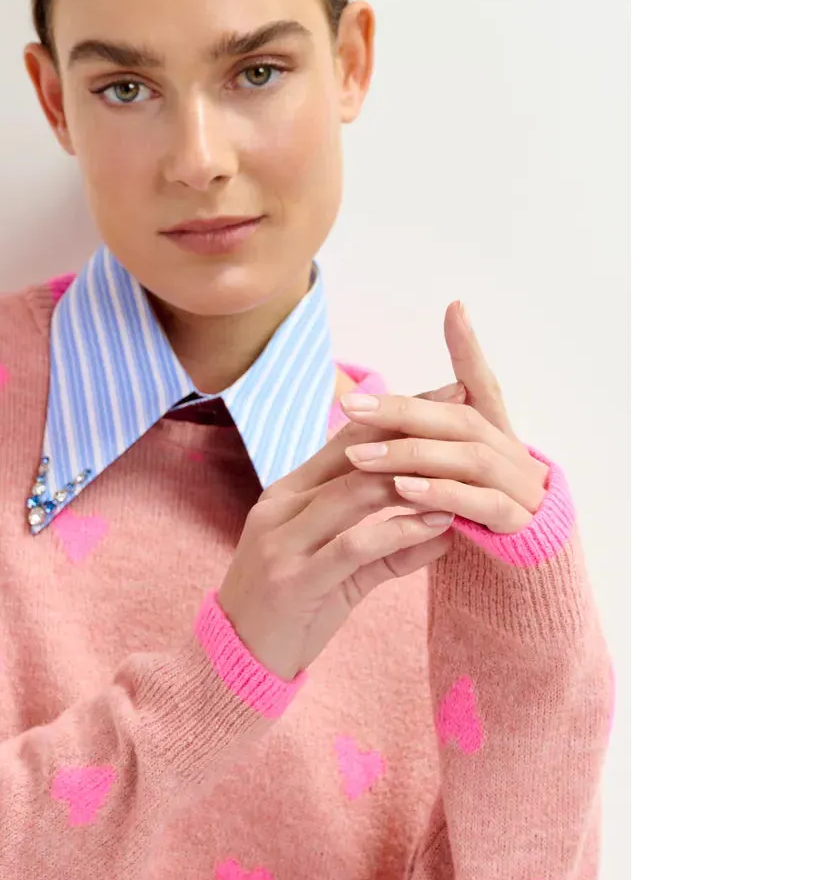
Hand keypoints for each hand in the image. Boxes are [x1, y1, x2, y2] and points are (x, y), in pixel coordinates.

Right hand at [215, 378, 466, 680]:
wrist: (236, 660)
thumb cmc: (290, 613)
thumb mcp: (338, 573)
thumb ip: (386, 549)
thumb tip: (442, 529)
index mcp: (285, 495)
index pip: (346, 442)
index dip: (397, 416)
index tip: (446, 396)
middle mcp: (280, 508)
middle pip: (354, 458)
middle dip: (413, 436)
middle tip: (465, 419)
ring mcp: (282, 542)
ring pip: (353, 494)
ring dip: (411, 481)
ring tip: (459, 474)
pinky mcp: (294, 580)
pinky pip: (355, 545)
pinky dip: (399, 531)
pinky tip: (436, 525)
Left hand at [339, 302, 548, 532]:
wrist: (528, 572)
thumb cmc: (483, 512)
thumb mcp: (456, 472)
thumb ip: (435, 433)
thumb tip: (398, 405)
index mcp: (498, 435)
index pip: (484, 382)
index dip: (470, 347)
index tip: (453, 307)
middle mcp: (513, 452)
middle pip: (461, 419)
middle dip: (404, 411)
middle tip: (352, 406)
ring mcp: (521, 487)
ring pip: (470, 458)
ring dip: (413, 455)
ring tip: (363, 458)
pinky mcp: (519, 525)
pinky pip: (483, 504)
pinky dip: (443, 495)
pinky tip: (404, 491)